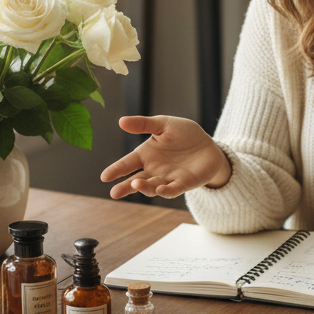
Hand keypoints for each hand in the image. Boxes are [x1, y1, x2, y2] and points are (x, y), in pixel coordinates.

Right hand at [100, 115, 230, 198]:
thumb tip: (121, 121)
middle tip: (114, 192)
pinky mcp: (183, 184)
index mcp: (146, 155)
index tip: (104, 177)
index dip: (116, 170)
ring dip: (144, 187)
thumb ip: (144, 124)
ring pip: (152, 187)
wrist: (208, 145)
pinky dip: (166, 191)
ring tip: (136, 184)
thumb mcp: (164, 124)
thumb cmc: (184, 134)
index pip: (127, 163)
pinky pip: (173, 190)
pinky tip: (160, 189)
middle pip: (136, 180)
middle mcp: (154, 169)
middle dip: (125, 187)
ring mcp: (168, 178)